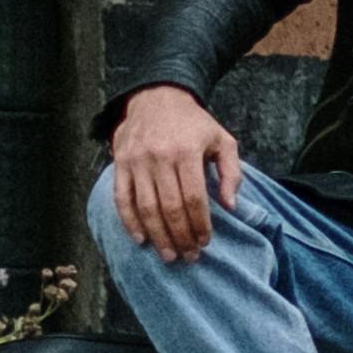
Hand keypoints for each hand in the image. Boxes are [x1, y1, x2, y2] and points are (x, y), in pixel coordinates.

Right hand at [105, 84, 244, 260]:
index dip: (200, 224)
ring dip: (158, 235)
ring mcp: (136, 161)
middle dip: (180, 236)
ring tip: (169, 255)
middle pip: (170, 207)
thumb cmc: (194, 124)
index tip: (205, 242)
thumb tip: (231, 206)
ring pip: (145, 207)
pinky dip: (129, 222)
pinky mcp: (120, 163)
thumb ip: (232, 172)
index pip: (194, 198)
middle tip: (188, 256)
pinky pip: (121, 198)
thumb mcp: (222, 140)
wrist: (157, 96)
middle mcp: (159, 157)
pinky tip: (141, 239)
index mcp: (187, 151)